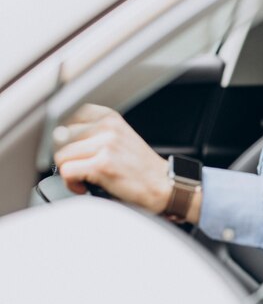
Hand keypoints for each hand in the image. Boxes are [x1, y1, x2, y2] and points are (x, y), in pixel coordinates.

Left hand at [53, 104, 170, 213]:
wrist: (164, 185)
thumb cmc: (141, 167)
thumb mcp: (120, 138)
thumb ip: (93, 133)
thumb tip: (58, 139)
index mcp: (110, 117)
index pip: (68, 117)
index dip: (66, 138)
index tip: (74, 151)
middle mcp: (107, 126)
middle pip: (60, 138)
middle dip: (67, 156)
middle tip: (81, 168)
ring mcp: (105, 144)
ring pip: (61, 155)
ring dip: (69, 171)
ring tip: (85, 178)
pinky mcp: (103, 164)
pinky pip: (67, 171)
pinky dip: (71, 183)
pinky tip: (85, 186)